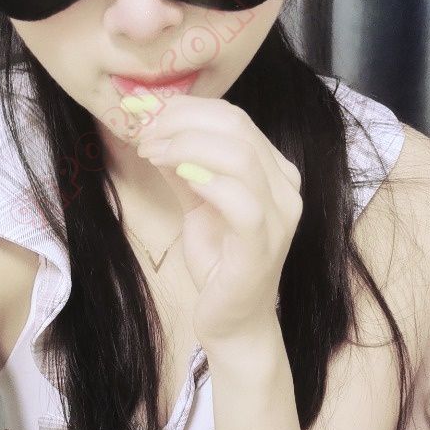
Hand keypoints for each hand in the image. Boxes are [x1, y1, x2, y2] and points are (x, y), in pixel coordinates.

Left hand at [133, 94, 302, 344]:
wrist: (233, 321)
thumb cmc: (218, 263)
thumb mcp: (196, 202)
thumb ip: (182, 165)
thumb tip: (153, 127)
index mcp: (274, 171)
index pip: (234, 118)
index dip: (186, 109)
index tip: (145, 117)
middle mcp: (285, 188)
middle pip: (236, 127)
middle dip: (181, 122)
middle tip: (144, 135)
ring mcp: (280, 216)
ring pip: (239, 156)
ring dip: (185, 146)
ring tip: (152, 153)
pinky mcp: (263, 243)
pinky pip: (239, 199)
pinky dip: (205, 179)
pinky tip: (177, 176)